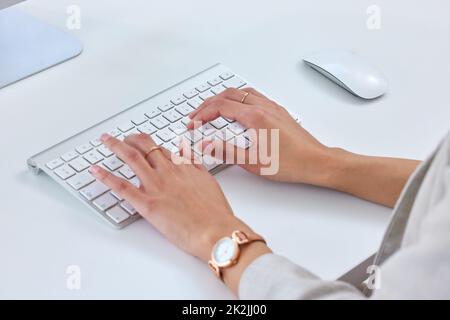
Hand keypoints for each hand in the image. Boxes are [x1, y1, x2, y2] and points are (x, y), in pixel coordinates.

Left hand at [89, 133, 255, 261]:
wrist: (216, 230)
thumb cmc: (216, 213)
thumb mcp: (209, 182)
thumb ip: (197, 166)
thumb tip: (189, 154)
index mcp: (184, 167)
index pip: (162, 149)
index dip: (150, 145)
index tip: (143, 143)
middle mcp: (168, 172)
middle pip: (145, 146)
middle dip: (131, 139)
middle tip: (122, 139)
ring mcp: (156, 186)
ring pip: (131, 158)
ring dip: (115, 146)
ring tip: (106, 141)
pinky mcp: (147, 204)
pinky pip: (122, 187)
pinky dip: (106, 176)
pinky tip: (95, 170)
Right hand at [188, 87, 332, 184]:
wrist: (317, 162)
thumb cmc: (291, 164)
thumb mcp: (253, 162)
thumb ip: (225, 152)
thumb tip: (205, 145)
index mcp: (255, 117)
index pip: (220, 107)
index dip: (202, 114)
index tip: (193, 123)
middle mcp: (264, 107)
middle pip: (228, 95)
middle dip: (208, 103)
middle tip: (197, 115)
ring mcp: (272, 107)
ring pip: (241, 92)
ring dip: (223, 98)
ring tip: (212, 109)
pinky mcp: (279, 112)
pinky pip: (254, 96)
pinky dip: (238, 98)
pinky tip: (238, 109)